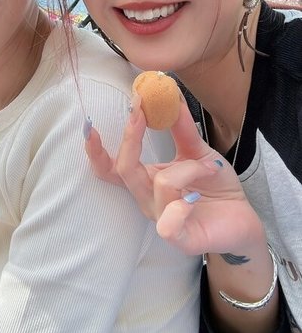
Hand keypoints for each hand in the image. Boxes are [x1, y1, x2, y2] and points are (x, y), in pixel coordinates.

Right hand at [85, 94, 264, 256]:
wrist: (243, 217)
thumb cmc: (216, 186)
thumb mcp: (198, 150)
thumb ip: (180, 126)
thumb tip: (168, 93)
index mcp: (146, 179)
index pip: (111, 167)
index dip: (95, 149)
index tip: (90, 123)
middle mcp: (148, 199)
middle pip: (125, 170)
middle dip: (131, 137)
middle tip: (142, 110)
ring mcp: (162, 220)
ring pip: (161, 184)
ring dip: (190, 167)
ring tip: (211, 167)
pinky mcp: (181, 239)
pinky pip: (169, 223)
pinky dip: (181, 206)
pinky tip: (196, 198)